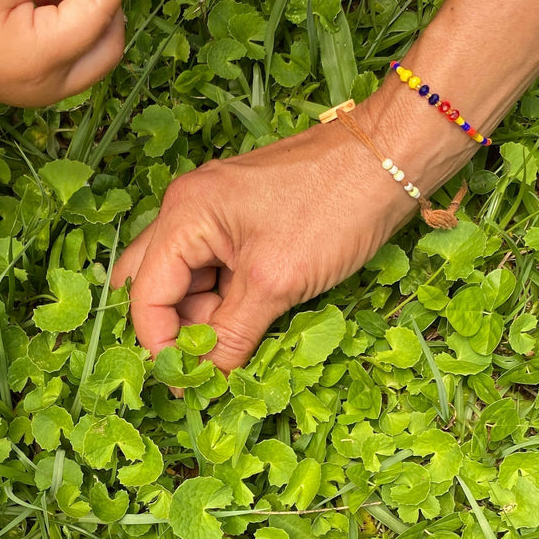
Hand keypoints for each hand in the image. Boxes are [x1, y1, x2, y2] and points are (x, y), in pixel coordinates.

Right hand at [0, 0, 124, 105]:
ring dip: (90, 16)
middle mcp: (49, 87)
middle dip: (107, 1)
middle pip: (110, 45)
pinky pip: (68, 62)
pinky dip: (70, 30)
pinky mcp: (25, 86)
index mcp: (45, 58)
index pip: (104, 13)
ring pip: (92, 56)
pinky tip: (45, 0)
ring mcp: (37, 92)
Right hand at [112, 89, 464, 370]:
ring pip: (187, 279)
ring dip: (206, 316)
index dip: (160, 344)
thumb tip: (207, 377)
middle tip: (206, 360)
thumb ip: (232, 334)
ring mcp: (215, 210)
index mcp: (184, 215)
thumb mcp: (277, 282)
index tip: (187, 382)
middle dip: (175, 328)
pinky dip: (229, 298)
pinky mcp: (242, 217)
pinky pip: (217, 267)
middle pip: (153, 283)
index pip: (145, 294)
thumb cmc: (336, 207)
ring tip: (244, 341)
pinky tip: (257, 319)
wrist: (393, 156)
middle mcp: (188, 208)